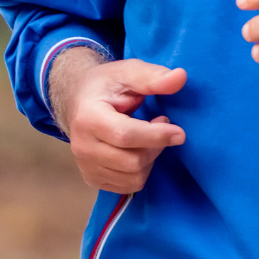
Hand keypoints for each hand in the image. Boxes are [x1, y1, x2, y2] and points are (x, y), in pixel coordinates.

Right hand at [49, 49, 186, 193]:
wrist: (78, 101)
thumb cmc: (105, 86)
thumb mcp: (127, 72)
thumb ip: (152, 76)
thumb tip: (180, 77)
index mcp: (87, 118)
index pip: (125, 135)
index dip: (156, 136)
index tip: (179, 132)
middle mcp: (82, 146)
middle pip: (133, 161)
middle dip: (156, 146)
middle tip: (160, 125)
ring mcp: (85, 166)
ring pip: (134, 177)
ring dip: (150, 159)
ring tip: (147, 138)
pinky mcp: (92, 179)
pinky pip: (128, 186)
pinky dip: (141, 171)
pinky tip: (137, 151)